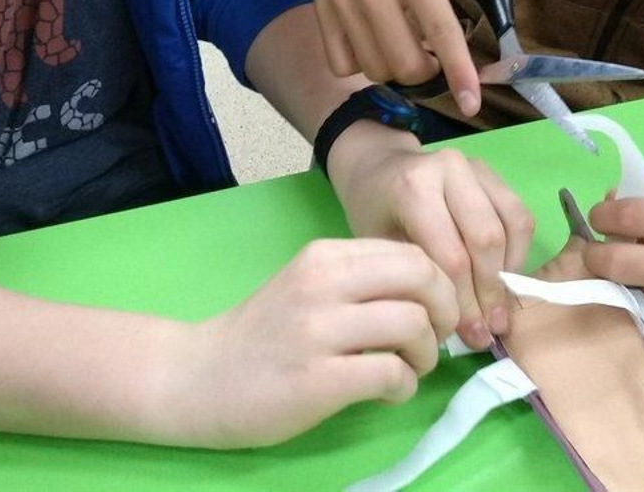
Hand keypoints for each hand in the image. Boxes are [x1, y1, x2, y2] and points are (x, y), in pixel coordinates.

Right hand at [183, 238, 457, 447]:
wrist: (199, 378)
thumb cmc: (261, 335)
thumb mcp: (308, 285)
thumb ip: (359, 279)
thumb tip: (429, 293)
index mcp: (325, 256)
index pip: (411, 251)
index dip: (440, 282)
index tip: (435, 310)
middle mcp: (323, 283)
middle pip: (422, 278)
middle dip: (445, 311)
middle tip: (434, 338)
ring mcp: (319, 330)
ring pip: (413, 324)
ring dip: (427, 353)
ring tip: (409, 368)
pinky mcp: (318, 379)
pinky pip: (392, 374)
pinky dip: (403, 387)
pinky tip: (387, 392)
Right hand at [315, 0, 555, 112]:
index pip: (440, 30)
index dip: (458, 71)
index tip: (472, 102)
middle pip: (405, 62)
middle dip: (428, 70)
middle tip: (435, 53)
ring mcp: (343, 0)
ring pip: (374, 68)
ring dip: (398, 69)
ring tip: (407, 46)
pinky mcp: (323, 7)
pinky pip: (342, 62)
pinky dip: (363, 64)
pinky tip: (376, 44)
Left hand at [327, 123, 533, 349]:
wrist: (379, 168)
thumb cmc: (375, 213)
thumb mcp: (380, 249)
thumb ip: (419, 282)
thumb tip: (464, 331)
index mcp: (414, 188)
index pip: (452, 256)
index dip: (465, 303)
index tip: (471, 336)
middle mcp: (450, 169)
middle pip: (486, 240)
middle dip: (491, 293)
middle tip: (490, 329)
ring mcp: (476, 167)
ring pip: (512, 226)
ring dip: (510, 274)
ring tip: (500, 309)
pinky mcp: (494, 173)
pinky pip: (520, 216)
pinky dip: (518, 252)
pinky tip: (504, 278)